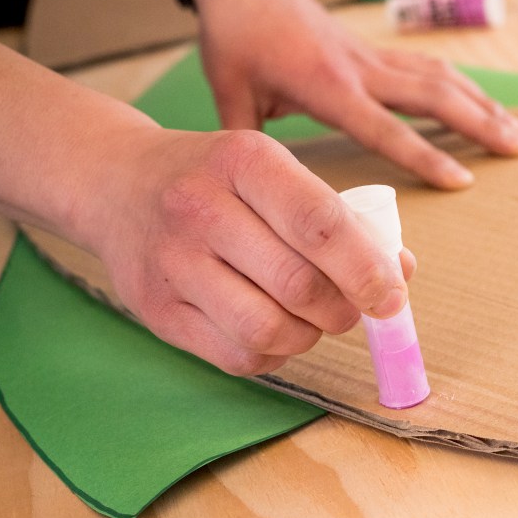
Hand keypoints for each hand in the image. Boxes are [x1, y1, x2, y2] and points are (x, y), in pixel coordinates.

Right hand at [90, 128, 412, 375]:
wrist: (117, 183)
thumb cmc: (219, 181)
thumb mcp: (276, 171)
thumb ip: (340, 218)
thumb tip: (400, 271)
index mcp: (245, 161)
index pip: (320, 224)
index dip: (368, 270)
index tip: (393, 296)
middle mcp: (201, 207)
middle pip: (299, 285)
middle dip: (343, 310)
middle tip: (353, 309)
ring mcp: (172, 261)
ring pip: (267, 329)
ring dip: (309, 336)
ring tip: (313, 319)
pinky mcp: (156, 309)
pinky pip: (235, 355)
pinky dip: (273, 354)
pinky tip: (276, 330)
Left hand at [182, 0, 517, 189]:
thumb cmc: (236, 36)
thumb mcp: (230, 94)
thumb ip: (248, 142)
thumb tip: (257, 194)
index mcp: (327, 87)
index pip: (386, 129)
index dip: (427, 157)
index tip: (463, 180)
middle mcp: (361, 70)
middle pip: (435, 97)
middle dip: (481, 124)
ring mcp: (373, 57)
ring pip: (442, 78)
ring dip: (483, 103)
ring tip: (516, 131)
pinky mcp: (375, 51)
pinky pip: (429, 67)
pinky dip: (463, 86)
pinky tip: (481, 102)